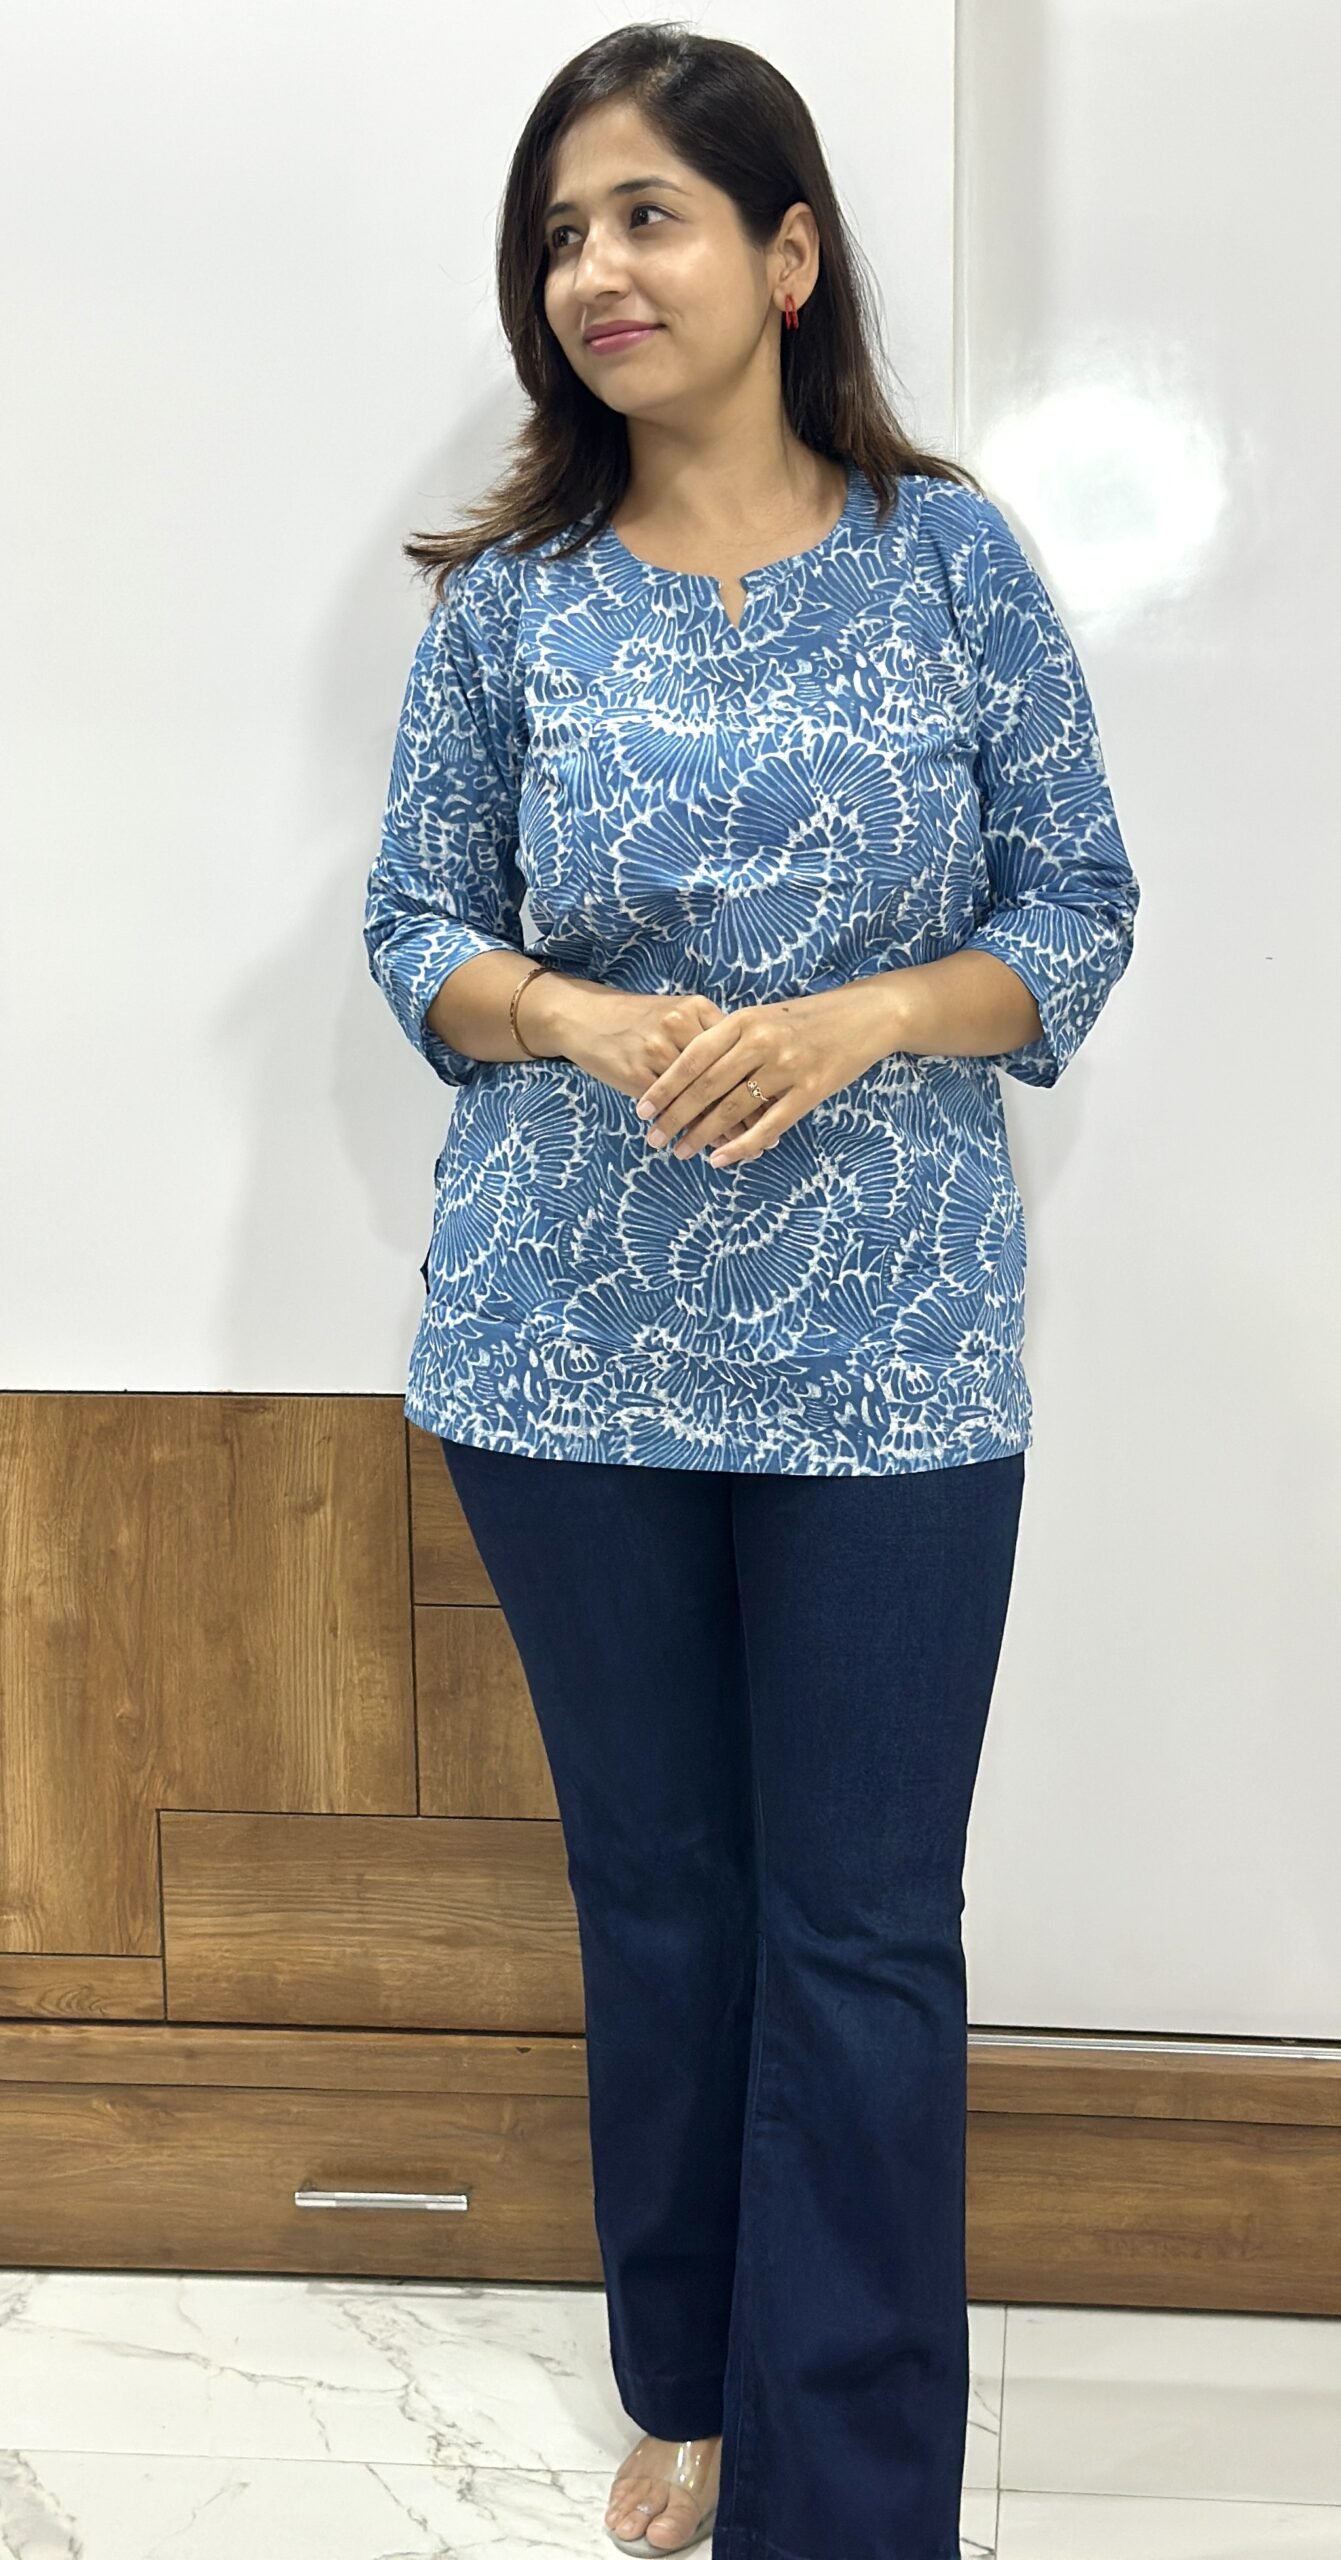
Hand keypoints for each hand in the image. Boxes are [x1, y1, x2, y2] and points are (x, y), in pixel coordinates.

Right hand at [521, 977, 771, 1148]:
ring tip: (737, 1153)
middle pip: (722, 1077)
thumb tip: (748, 1078)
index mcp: (697, 1008)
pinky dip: (687, 1130)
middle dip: (746, 1114)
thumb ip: (708, 1039)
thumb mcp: (676, 1015)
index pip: (736, 1054)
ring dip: (718, 1130)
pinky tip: (699, 1146)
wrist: (582, 1016)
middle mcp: (680, 1025)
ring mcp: (657, 1049)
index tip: (777, 1112)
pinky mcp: (636, 1072)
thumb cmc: (635, 1021)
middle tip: (765, 1142)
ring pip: (697, 1098)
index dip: (757, 1086)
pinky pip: (670, 1108)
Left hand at [633, 987, 888, 1165]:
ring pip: (733, 1108)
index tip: (643, 1109)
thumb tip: (687, 1070)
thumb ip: (730, 1040)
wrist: (867, 1015)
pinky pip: (768, 1124)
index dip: (665, 1086)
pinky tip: (721, 1159)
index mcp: (745, 1020)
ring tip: (681, 1152)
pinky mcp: (811, 1090)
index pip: (693, 1058)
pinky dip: (741, 1145)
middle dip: (675, 1117)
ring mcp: (787, 1067)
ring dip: (702, 1135)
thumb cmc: (809, 1018)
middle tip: (653, 1139)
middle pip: (707, 1087)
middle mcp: (762, 1042)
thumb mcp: (764, 1017)